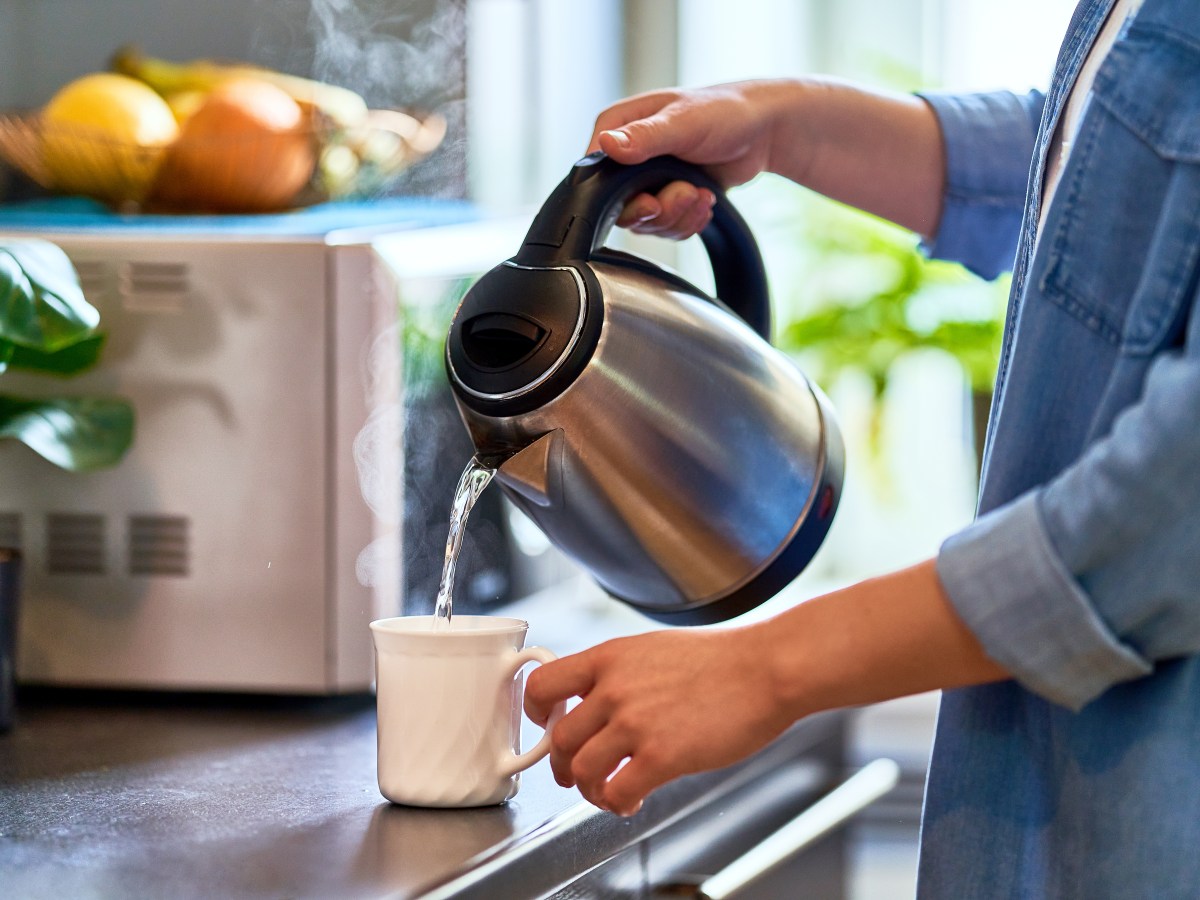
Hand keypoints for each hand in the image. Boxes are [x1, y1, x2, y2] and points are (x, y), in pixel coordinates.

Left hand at [524, 624, 794, 815]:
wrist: (764, 669)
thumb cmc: (721, 660)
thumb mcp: (653, 648)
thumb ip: (618, 672)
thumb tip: (595, 698)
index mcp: (610, 657)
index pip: (542, 684)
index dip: (537, 713)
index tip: (548, 726)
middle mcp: (614, 688)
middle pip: (559, 739)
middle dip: (564, 765)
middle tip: (576, 774)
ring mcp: (635, 723)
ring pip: (581, 771)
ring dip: (589, 790)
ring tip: (607, 792)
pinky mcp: (661, 756)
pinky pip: (616, 793)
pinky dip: (617, 804)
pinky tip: (632, 800)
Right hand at [587, 81, 792, 239]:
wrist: (761, 131)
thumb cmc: (723, 111)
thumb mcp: (682, 122)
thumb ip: (644, 136)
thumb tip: (607, 144)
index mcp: (619, 126)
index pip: (593, 172)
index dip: (616, 195)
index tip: (649, 200)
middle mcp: (626, 156)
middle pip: (619, 206)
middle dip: (658, 210)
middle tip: (685, 194)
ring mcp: (646, 181)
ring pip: (645, 223)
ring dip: (678, 216)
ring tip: (702, 194)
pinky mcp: (666, 199)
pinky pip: (665, 228)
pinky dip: (688, 222)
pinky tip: (705, 202)